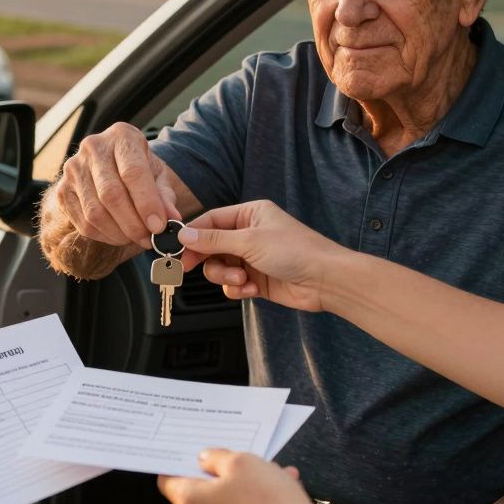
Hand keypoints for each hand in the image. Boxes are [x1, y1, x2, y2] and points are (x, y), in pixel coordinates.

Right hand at [50, 122, 181, 247]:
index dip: (146, 203)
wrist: (110, 163)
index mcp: (121, 136)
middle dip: (133, 224)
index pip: (133, 172)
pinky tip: (119, 236)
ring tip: (137, 238)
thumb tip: (172, 220)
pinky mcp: (63, 190)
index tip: (159, 227)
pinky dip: (105, 236)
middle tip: (149, 239)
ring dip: (119, 233)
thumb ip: (165, 196)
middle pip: (111, 194)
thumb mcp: (157, 175)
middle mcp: (93, 148)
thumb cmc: (137, 168)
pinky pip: (83, 223)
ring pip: (95, 212)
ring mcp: (73, 169)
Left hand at [158, 449, 312, 503]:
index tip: (191, 448)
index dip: (179, 460)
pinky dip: (258, 497)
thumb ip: (217, 457)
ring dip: (248, 481)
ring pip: (228, 497)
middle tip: (240, 454)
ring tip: (272, 469)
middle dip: (223, 468)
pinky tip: (282, 484)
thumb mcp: (241, 462)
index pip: (168, 479)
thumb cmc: (267, 501)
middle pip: (202, 487)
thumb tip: (205, 458)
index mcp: (190, 500)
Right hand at [179, 200, 344, 312]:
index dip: (192, 236)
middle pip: (211, 246)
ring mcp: (253, 258)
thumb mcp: (249, 241)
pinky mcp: (257, 279)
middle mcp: (249, 234)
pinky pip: (233, 285)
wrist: (325, 281)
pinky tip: (252, 289)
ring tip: (241, 280)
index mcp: (250, 214)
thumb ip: (214, 240)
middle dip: (207, 260)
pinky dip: (238, 289)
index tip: (178, 250)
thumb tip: (185, 236)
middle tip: (190, 269)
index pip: (211, 221)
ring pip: (220, 268)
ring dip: (225, 277)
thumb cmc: (296, 251)